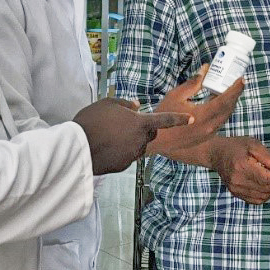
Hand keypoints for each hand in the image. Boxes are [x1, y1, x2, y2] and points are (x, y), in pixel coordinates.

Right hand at [73, 98, 191, 174]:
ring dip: (130, 141)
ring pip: (137, 146)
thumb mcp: (107, 104)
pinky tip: (106, 147)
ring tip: (110, 136)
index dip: (178, 119)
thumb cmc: (92, 122)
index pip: (165, 120)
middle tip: (124, 125)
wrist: (78, 148)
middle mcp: (140, 140)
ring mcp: (132, 155)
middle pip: (150, 135)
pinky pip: (126, 156)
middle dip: (143, 130)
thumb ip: (125, 104)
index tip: (190, 120)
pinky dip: (120, 152)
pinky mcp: (123, 166)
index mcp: (140, 123)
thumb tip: (136, 105)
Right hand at [146, 64, 243, 156]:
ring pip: (226, 116)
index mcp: (203, 115)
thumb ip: (193, 83)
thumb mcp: (176, 96)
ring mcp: (209, 133)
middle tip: (237, 81)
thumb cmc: (164, 115)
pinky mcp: (206, 136)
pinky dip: (223, 110)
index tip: (242, 78)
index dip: (236, 89)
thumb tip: (205, 69)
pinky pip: (220, 121)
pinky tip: (218, 102)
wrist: (156, 139)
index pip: (225, 100)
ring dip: (230, 103)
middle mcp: (209, 126)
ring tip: (229, 90)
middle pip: (229, 108)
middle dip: (235, 94)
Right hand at [207, 137, 269, 204]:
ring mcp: (236, 189)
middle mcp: (238, 181)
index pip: (267, 178)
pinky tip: (269, 185)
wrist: (216, 154)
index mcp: (241, 167)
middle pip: (266, 188)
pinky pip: (256, 199)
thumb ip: (269, 158)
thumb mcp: (254, 144)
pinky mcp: (236, 193)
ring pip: (262, 196)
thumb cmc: (236, 146)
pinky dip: (266, 194)